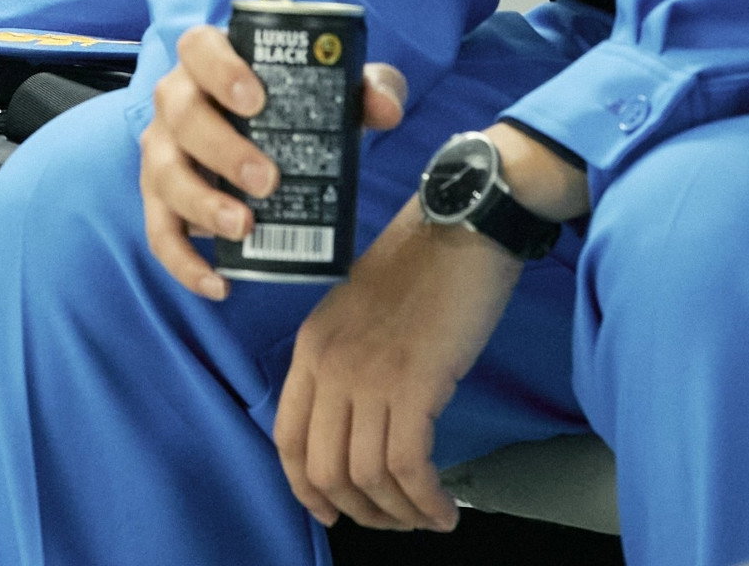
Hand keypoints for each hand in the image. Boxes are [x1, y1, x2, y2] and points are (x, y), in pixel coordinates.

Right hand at [138, 23, 409, 300]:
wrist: (268, 133)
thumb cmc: (295, 101)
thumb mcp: (336, 86)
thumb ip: (367, 87)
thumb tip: (385, 109)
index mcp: (209, 60)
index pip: (198, 47)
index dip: (219, 71)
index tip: (256, 100)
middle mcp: (176, 101)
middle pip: (180, 115)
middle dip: (221, 150)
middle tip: (267, 180)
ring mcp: (162, 150)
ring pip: (163, 174)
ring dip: (200, 204)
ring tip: (244, 227)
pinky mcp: (162, 199)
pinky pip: (160, 232)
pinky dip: (183, 262)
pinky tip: (219, 284)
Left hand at [270, 200, 524, 531]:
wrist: (461, 226)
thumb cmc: (420, 266)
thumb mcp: (357, 312)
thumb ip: (346, 362)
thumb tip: (357, 424)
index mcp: (311, 347)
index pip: (287, 439)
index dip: (306, 489)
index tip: (331, 512)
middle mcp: (329, 365)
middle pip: (324, 470)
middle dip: (358, 510)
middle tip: (391, 521)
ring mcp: (369, 375)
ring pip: (367, 477)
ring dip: (398, 513)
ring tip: (426, 517)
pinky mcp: (415, 384)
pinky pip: (410, 467)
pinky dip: (427, 500)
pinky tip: (445, 507)